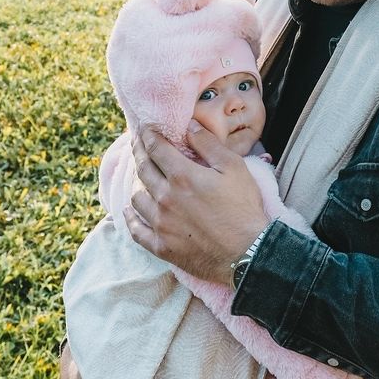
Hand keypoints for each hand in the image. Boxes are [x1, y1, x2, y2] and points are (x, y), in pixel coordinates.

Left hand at [125, 124, 267, 281]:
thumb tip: (189, 125)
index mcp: (183, 176)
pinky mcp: (161, 246)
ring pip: (137, 197)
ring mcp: (161, 224)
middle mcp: (165, 198)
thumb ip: (208, 144)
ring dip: (137, 183)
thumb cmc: (244, 208)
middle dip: (138, 152)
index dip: (147, 134)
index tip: (144, 128)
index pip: (156, 148)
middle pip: (142, 169)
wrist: (248, 252)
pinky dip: (130, 218)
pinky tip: (130, 211)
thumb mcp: (234, 167)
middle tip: (137, 144)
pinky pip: (136, 230)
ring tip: (141, 177)